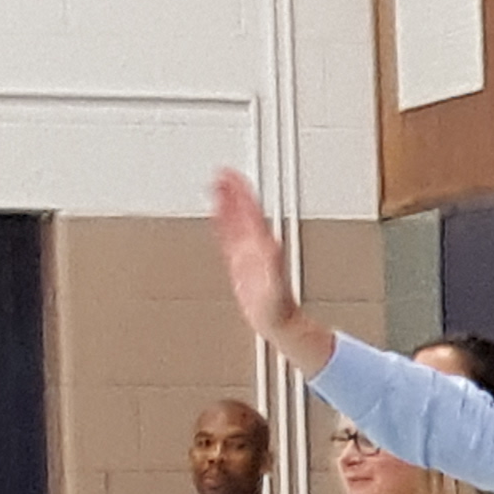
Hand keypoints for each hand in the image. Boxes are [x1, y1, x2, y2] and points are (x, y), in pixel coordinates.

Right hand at [211, 169, 317, 357]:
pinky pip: (228, 237)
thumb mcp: (275, 288)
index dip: (241, 192)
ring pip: (235, 220)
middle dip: (232, 190)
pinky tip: (217, 215)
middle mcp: (256, 245)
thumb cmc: (278, 308)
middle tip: (220, 173)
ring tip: (216, 186)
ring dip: (226, 202)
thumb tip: (271, 247)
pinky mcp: (240, 263)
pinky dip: (222, 223)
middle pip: (243, 210)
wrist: (278, 321)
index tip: (230, 175)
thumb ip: (272, 268)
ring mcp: (248, 252)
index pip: (251, 211)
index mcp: (263, 245)